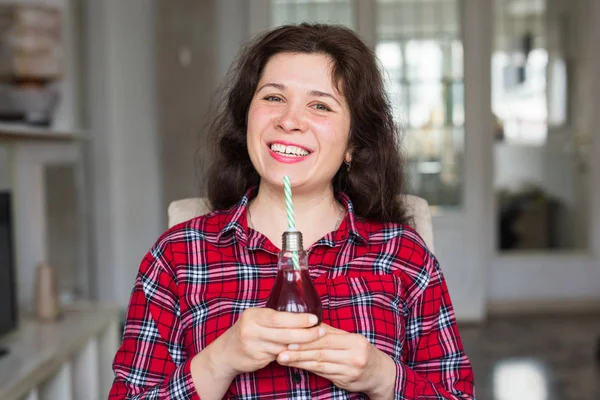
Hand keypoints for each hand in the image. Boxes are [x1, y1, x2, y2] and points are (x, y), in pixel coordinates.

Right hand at [206, 308, 322, 376]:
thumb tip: (301, 313)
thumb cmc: (248, 330)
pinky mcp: (256, 359)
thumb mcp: (256, 318)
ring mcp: (253, 346)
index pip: (279, 317)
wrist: (227, 352)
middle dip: (305, 333)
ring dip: (301, 345)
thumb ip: (274, 316)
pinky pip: (279, 356)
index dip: (298, 319)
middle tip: (321, 331)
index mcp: (253, 315)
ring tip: (316, 341)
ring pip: (283, 347)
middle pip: (284, 333)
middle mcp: (251, 330)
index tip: (314, 319)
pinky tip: (302, 351)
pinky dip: (291, 354)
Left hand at [276, 324, 395, 398]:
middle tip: (281, 350)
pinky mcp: (344, 382)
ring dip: (300, 362)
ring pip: (320, 365)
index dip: (308, 339)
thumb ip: (332, 333)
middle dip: (299, 351)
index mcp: (355, 342)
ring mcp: (349, 371)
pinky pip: (323, 374)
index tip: (289, 338)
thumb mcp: (352, 339)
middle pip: (321, 353)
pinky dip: (309, 369)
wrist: (379, 374)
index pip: (327, 339)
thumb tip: (310, 323)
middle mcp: (353, 357)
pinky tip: (297, 366)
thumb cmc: (362, 352)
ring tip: (284, 358)